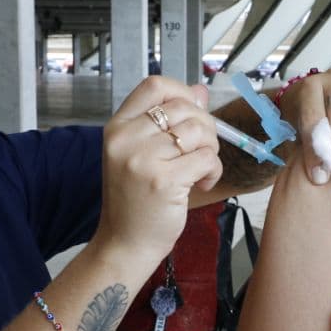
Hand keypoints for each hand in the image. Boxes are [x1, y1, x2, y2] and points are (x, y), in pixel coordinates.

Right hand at [92, 76, 222, 265]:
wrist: (125, 243)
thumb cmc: (135, 201)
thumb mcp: (142, 154)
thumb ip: (168, 121)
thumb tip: (199, 91)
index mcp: (118, 127)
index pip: (155, 86)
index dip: (182, 93)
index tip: (192, 114)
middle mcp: (126, 139)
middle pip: (184, 107)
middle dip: (205, 127)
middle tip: (202, 150)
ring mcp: (143, 159)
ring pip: (199, 131)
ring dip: (211, 150)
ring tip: (200, 170)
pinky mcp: (164, 180)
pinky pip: (206, 158)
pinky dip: (212, 171)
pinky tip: (200, 184)